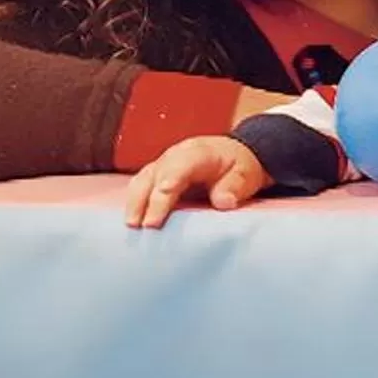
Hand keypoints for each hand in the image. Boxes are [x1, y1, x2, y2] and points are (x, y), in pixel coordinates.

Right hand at [124, 135, 270, 227]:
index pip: (179, 167)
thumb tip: (224, 202)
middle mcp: (175, 155)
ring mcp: (162, 164)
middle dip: (147, 199)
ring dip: (135, 202)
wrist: (232, 155)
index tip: (163, 197)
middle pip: (155, 175)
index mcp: (198, 152)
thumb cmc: (238, 166)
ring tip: (132, 225)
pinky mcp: (156, 175)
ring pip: (142, 180)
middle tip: (143, 225)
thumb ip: (235, 187)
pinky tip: (132, 220)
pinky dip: (134, 202)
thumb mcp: (246, 174)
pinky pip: (140, 186)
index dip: (169, 183)